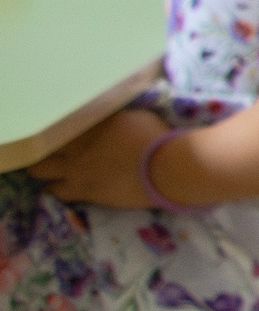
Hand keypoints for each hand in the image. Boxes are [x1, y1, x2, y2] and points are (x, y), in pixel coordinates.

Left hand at [31, 107, 171, 208]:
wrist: (166, 168)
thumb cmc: (156, 138)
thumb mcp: (134, 117)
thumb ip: (112, 120)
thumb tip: (106, 120)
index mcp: (88, 125)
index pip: (58, 124)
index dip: (55, 127)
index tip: (58, 128)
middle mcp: (74, 147)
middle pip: (43, 145)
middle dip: (42, 148)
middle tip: (50, 150)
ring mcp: (75, 171)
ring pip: (41, 172)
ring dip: (45, 171)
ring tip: (53, 172)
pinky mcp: (84, 192)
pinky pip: (60, 193)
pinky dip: (59, 189)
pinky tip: (64, 188)